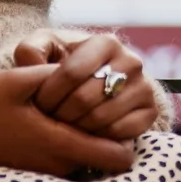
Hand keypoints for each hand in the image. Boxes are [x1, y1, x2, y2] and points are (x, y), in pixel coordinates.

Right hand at [0, 64, 134, 176]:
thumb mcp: (16, 80)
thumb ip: (57, 76)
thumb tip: (89, 71)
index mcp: (59, 145)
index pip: (119, 158)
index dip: (127, 136)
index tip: (117, 112)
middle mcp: (55, 168)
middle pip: (104, 160)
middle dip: (104, 135)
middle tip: (90, 104)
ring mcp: (42, 175)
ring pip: (82, 161)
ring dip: (81, 139)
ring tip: (61, 109)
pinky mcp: (29, 175)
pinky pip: (60, 164)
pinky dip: (61, 146)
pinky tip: (42, 121)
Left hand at [15, 30, 157, 139]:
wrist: (95, 83)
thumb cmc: (64, 64)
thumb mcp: (44, 49)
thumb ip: (31, 50)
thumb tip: (33, 64)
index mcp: (105, 42)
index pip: (71, 73)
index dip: (48, 94)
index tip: (38, 104)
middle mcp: (131, 61)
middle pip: (85, 99)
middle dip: (60, 115)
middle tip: (49, 120)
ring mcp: (144, 87)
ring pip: (101, 118)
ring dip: (76, 130)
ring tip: (64, 128)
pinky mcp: (150, 112)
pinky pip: (119, 134)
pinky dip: (98, 139)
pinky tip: (85, 135)